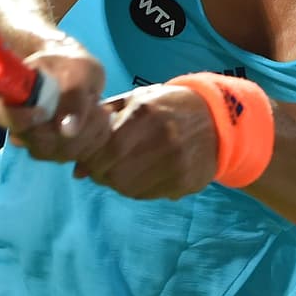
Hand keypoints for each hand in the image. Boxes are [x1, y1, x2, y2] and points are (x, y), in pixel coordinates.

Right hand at [0, 35, 109, 162]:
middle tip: (93, 103)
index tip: (44, 111)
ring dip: (88, 133)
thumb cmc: (72, 65)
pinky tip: (100, 121)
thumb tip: (66, 130)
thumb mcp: (79, 69)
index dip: (19, 118)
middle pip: (36, 142)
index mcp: (10, 93)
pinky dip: (94, 140)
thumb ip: (72, 94)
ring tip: (99, 109)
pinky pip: (74, 157)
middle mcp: (17, 122)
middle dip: (72, 126)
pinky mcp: (55, 151)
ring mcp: (35, 140)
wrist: (78, 73)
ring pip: (58, 153)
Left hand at [74, 84, 217, 199]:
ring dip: (119, 182)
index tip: (91, 157)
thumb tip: (77, 168)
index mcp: (144, 113)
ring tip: (127, 167)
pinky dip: (138, 189)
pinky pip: (147, 195)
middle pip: (113, 173)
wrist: (217, 119)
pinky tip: (144, 174)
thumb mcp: (137, 100)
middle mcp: (161, 138)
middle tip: (106, 165)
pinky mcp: (185, 180)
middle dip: (102, 173)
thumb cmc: (169, 106)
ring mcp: (175, 162)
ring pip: (128, 188)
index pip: (104, 150)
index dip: (92, 159)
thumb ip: (104, 125)